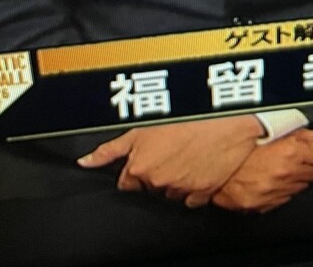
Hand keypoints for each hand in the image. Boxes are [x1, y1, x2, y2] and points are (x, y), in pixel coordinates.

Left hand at [77, 116, 263, 202]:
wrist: (227, 117)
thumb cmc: (187, 114)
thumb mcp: (142, 125)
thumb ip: (110, 148)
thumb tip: (85, 162)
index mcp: (140, 166)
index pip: (126, 182)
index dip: (134, 168)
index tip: (144, 158)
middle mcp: (158, 182)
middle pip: (148, 187)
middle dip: (154, 172)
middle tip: (168, 150)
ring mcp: (181, 190)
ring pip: (170, 192)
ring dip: (174, 177)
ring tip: (186, 152)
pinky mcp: (203, 194)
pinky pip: (191, 198)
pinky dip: (192, 185)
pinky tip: (198, 165)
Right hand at [211, 125, 312, 214]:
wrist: (213, 165)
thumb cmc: (240, 143)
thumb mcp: (275, 127)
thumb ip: (304, 131)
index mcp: (291, 152)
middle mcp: (287, 174)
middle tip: (299, 153)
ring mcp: (278, 192)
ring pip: (304, 185)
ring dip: (298, 175)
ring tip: (282, 163)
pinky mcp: (267, 205)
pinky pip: (287, 197)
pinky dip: (284, 188)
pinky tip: (272, 176)